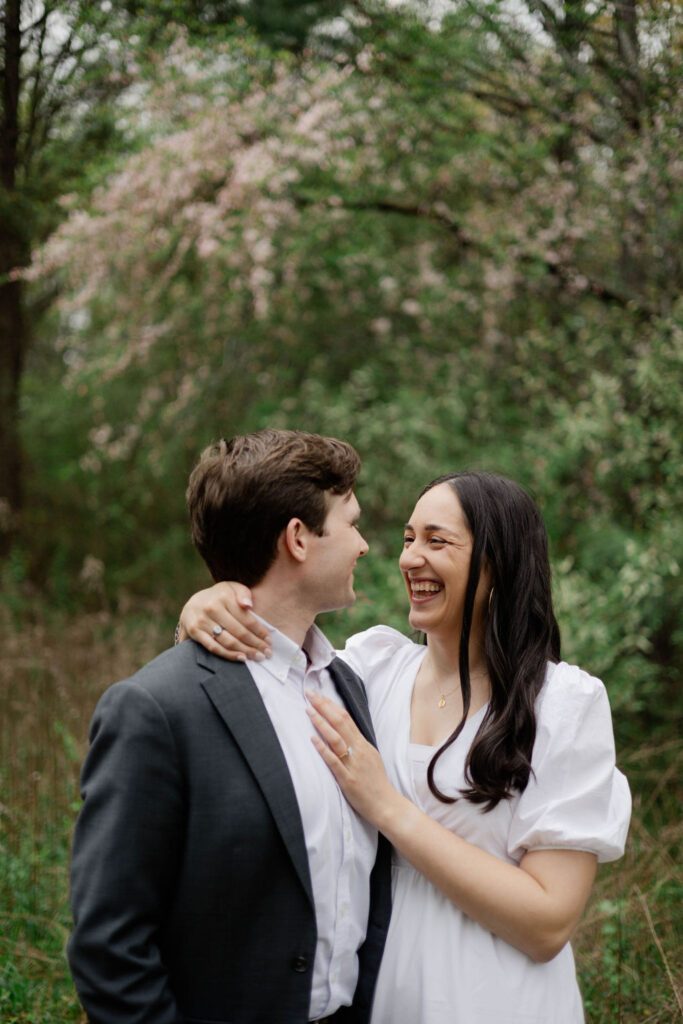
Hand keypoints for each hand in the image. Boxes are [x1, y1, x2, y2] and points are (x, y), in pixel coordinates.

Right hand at [178, 582, 271, 660]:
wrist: (193, 603)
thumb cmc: (219, 597)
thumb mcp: (232, 588)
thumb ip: (243, 593)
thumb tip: (248, 605)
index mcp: (224, 597)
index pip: (246, 618)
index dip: (260, 631)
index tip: (269, 640)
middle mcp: (211, 608)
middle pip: (239, 632)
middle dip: (255, 644)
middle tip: (267, 653)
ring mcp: (202, 621)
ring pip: (228, 641)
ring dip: (245, 651)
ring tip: (257, 656)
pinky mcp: (195, 632)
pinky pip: (214, 647)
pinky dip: (229, 655)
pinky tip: (241, 658)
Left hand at [305, 691, 401, 829]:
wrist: (386, 804)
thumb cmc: (375, 782)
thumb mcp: (369, 757)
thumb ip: (357, 744)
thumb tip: (343, 731)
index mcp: (363, 744)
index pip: (346, 718)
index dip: (331, 705)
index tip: (319, 695)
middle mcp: (358, 750)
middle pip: (341, 722)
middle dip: (324, 706)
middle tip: (310, 694)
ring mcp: (353, 764)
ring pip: (336, 738)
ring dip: (321, 723)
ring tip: (308, 710)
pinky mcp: (348, 779)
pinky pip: (334, 762)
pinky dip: (323, 749)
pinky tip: (313, 739)